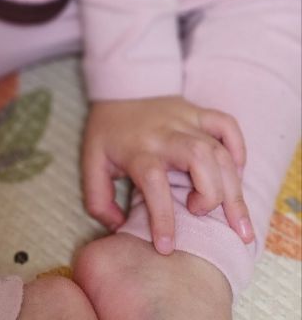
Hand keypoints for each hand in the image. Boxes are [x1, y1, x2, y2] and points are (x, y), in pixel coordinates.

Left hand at [81, 95, 254, 254]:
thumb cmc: (108, 130)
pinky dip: (239, 149)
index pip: (153, 182)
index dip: (162, 217)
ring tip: (240, 225)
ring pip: (217, 149)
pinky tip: (238, 175)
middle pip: (198, 158)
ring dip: (233, 187)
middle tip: (204, 218)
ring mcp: (185, 120)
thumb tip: (118, 227)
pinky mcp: (198, 111)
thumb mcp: (92, 162)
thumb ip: (98, 199)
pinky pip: (227, 124)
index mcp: (137, 149)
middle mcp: (164, 134)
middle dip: (210, 195)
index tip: (166, 247)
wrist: (119, 84)